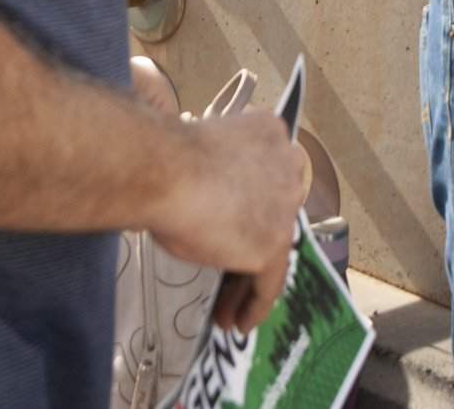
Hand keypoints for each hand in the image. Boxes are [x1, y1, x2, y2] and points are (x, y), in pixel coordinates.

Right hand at [152, 108, 311, 333]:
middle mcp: (287, 165)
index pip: (268, 172)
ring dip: (249, 280)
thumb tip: (199, 192)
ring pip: (273, 249)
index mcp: (269, 132)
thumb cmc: (166, 158)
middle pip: (274, 211)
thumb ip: (215, 173)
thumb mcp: (198, 154)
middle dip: (252, 240)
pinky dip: (256, 303)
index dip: (252, 201)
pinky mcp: (274, 242)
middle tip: (229, 267)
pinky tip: (240, 320)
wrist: (167, 171)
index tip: (235, 219)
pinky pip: (270, 282)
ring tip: (229, 308)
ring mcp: (285, 204)